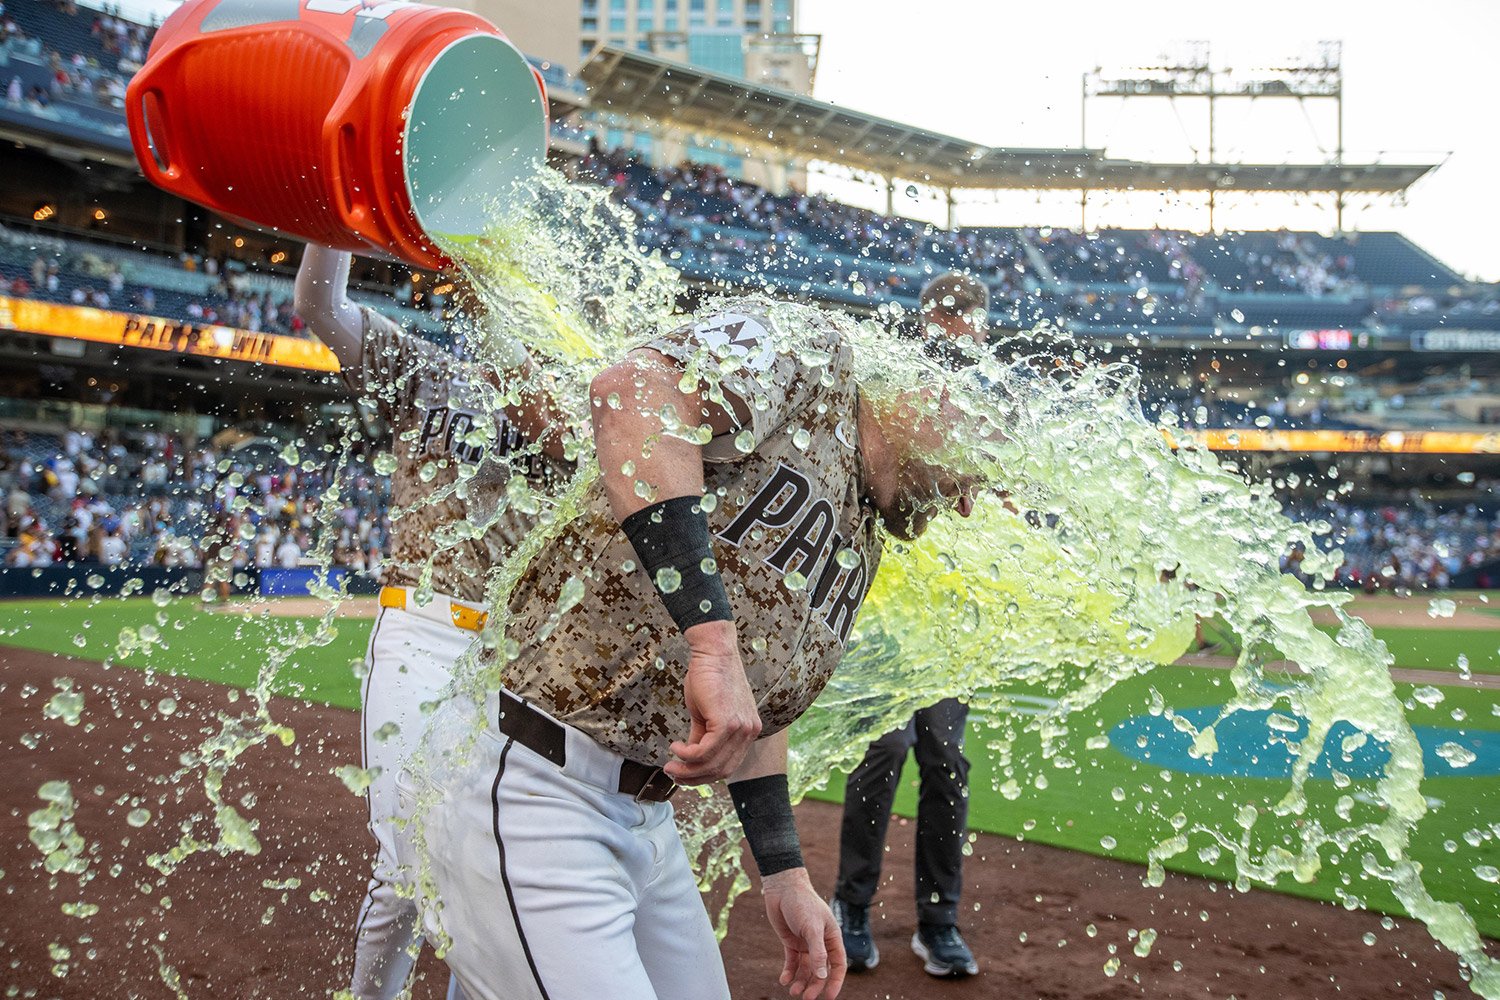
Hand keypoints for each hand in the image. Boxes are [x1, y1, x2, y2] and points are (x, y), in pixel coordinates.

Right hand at [665, 621, 761, 783]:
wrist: (712, 652)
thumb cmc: (709, 677)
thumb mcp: (706, 714)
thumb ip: (702, 737)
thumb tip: (691, 758)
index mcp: (748, 731)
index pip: (729, 765)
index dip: (704, 775)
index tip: (683, 774)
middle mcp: (750, 732)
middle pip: (722, 770)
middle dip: (694, 778)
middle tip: (673, 774)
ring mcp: (741, 728)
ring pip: (712, 764)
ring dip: (687, 769)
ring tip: (670, 765)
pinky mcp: (727, 723)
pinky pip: (704, 752)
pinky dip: (687, 755)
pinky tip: (676, 748)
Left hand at [762, 868, 844, 999]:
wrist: (783, 888)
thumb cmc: (802, 903)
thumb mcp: (812, 928)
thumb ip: (818, 952)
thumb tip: (822, 975)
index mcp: (832, 938)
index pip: (838, 965)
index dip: (835, 982)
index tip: (828, 997)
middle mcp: (820, 943)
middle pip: (820, 970)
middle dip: (814, 985)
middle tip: (805, 997)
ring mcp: (806, 943)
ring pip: (806, 969)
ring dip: (800, 981)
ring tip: (792, 990)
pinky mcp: (791, 942)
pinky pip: (792, 962)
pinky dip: (789, 972)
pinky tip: (783, 980)